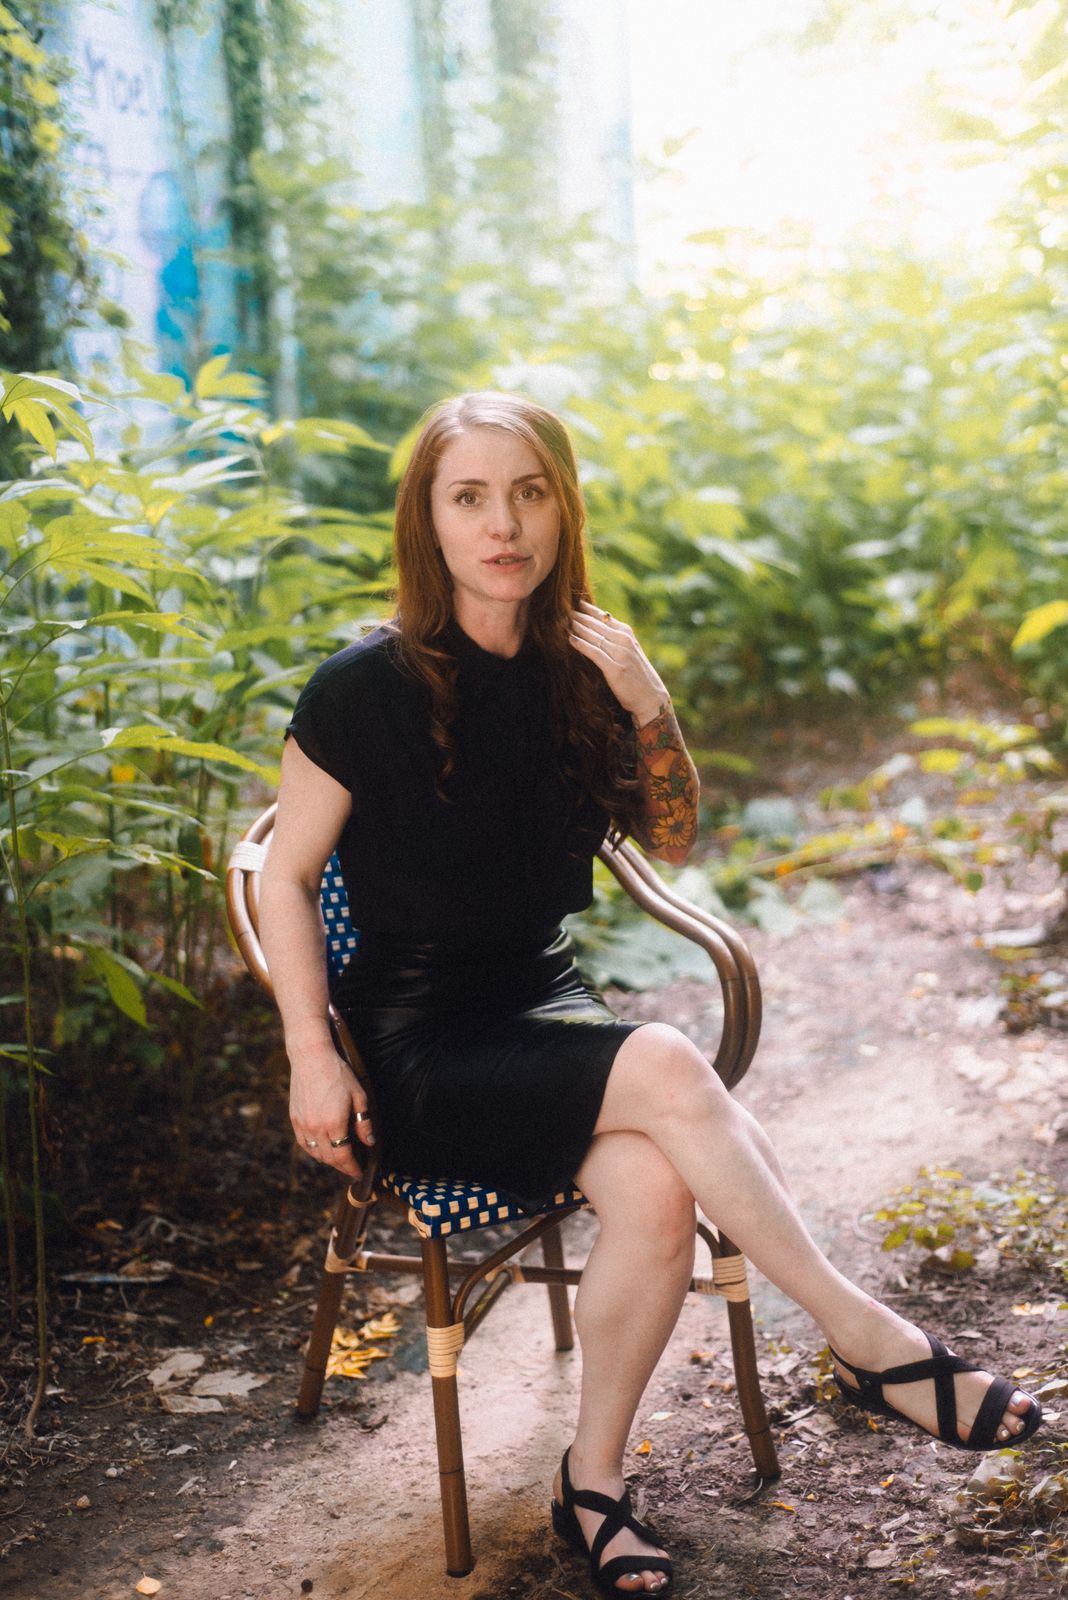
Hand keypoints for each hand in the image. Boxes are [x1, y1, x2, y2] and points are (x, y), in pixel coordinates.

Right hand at [289, 1042, 373, 1179]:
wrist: (311, 1057)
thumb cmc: (338, 1073)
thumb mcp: (358, 1096)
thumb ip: (363, 1123)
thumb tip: (368, 1142)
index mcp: (334, 1123)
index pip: (343, 1156)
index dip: (352, 1168)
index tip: (359, 1172)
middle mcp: (316, 1127)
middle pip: (329, 1158)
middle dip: (342, 1166)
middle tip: (352, 1167)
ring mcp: (303, 1124)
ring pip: (315, 1153)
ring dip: (328, 1160)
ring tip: (339, 1158)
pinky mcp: (294, 1119)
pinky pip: (304, 1143)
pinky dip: (314, 1150)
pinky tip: (322, 1148)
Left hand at [568, 601, 668, 726]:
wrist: (651, 697)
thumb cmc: (638, 676)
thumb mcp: (630, 651)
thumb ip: (616, 639)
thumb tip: (595, 629)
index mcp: (627, 634)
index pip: (603, 616)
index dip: (587, 609)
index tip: (573, 602)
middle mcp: (624, 640)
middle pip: (595, 624)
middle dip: (578, 616)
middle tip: (561, 610)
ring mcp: (620, 653)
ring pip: (593, 636)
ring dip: (576, 628)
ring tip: (561, 622)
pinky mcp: (614, 668)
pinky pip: (594, 652)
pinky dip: (581, 644)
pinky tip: (570, 639)